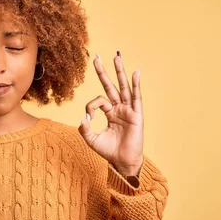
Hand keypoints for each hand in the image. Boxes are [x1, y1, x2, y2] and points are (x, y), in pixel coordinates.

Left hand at [78, 51, 143, 174]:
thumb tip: (83, 116)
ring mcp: (128, 110)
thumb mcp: (92, 140)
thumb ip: (84, 128)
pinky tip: (135, 73)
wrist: (123, 162)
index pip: (98, 100)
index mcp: (110, 113)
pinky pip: (136, 97)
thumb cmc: (109, 151)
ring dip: (120, 71)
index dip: (91, 106)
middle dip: (103, 71)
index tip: (89, 117)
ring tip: (117, 56)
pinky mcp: (137, 115)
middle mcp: (119, 108)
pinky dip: (136, 85)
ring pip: (123, 87)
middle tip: (96, 57)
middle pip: (110, 85)